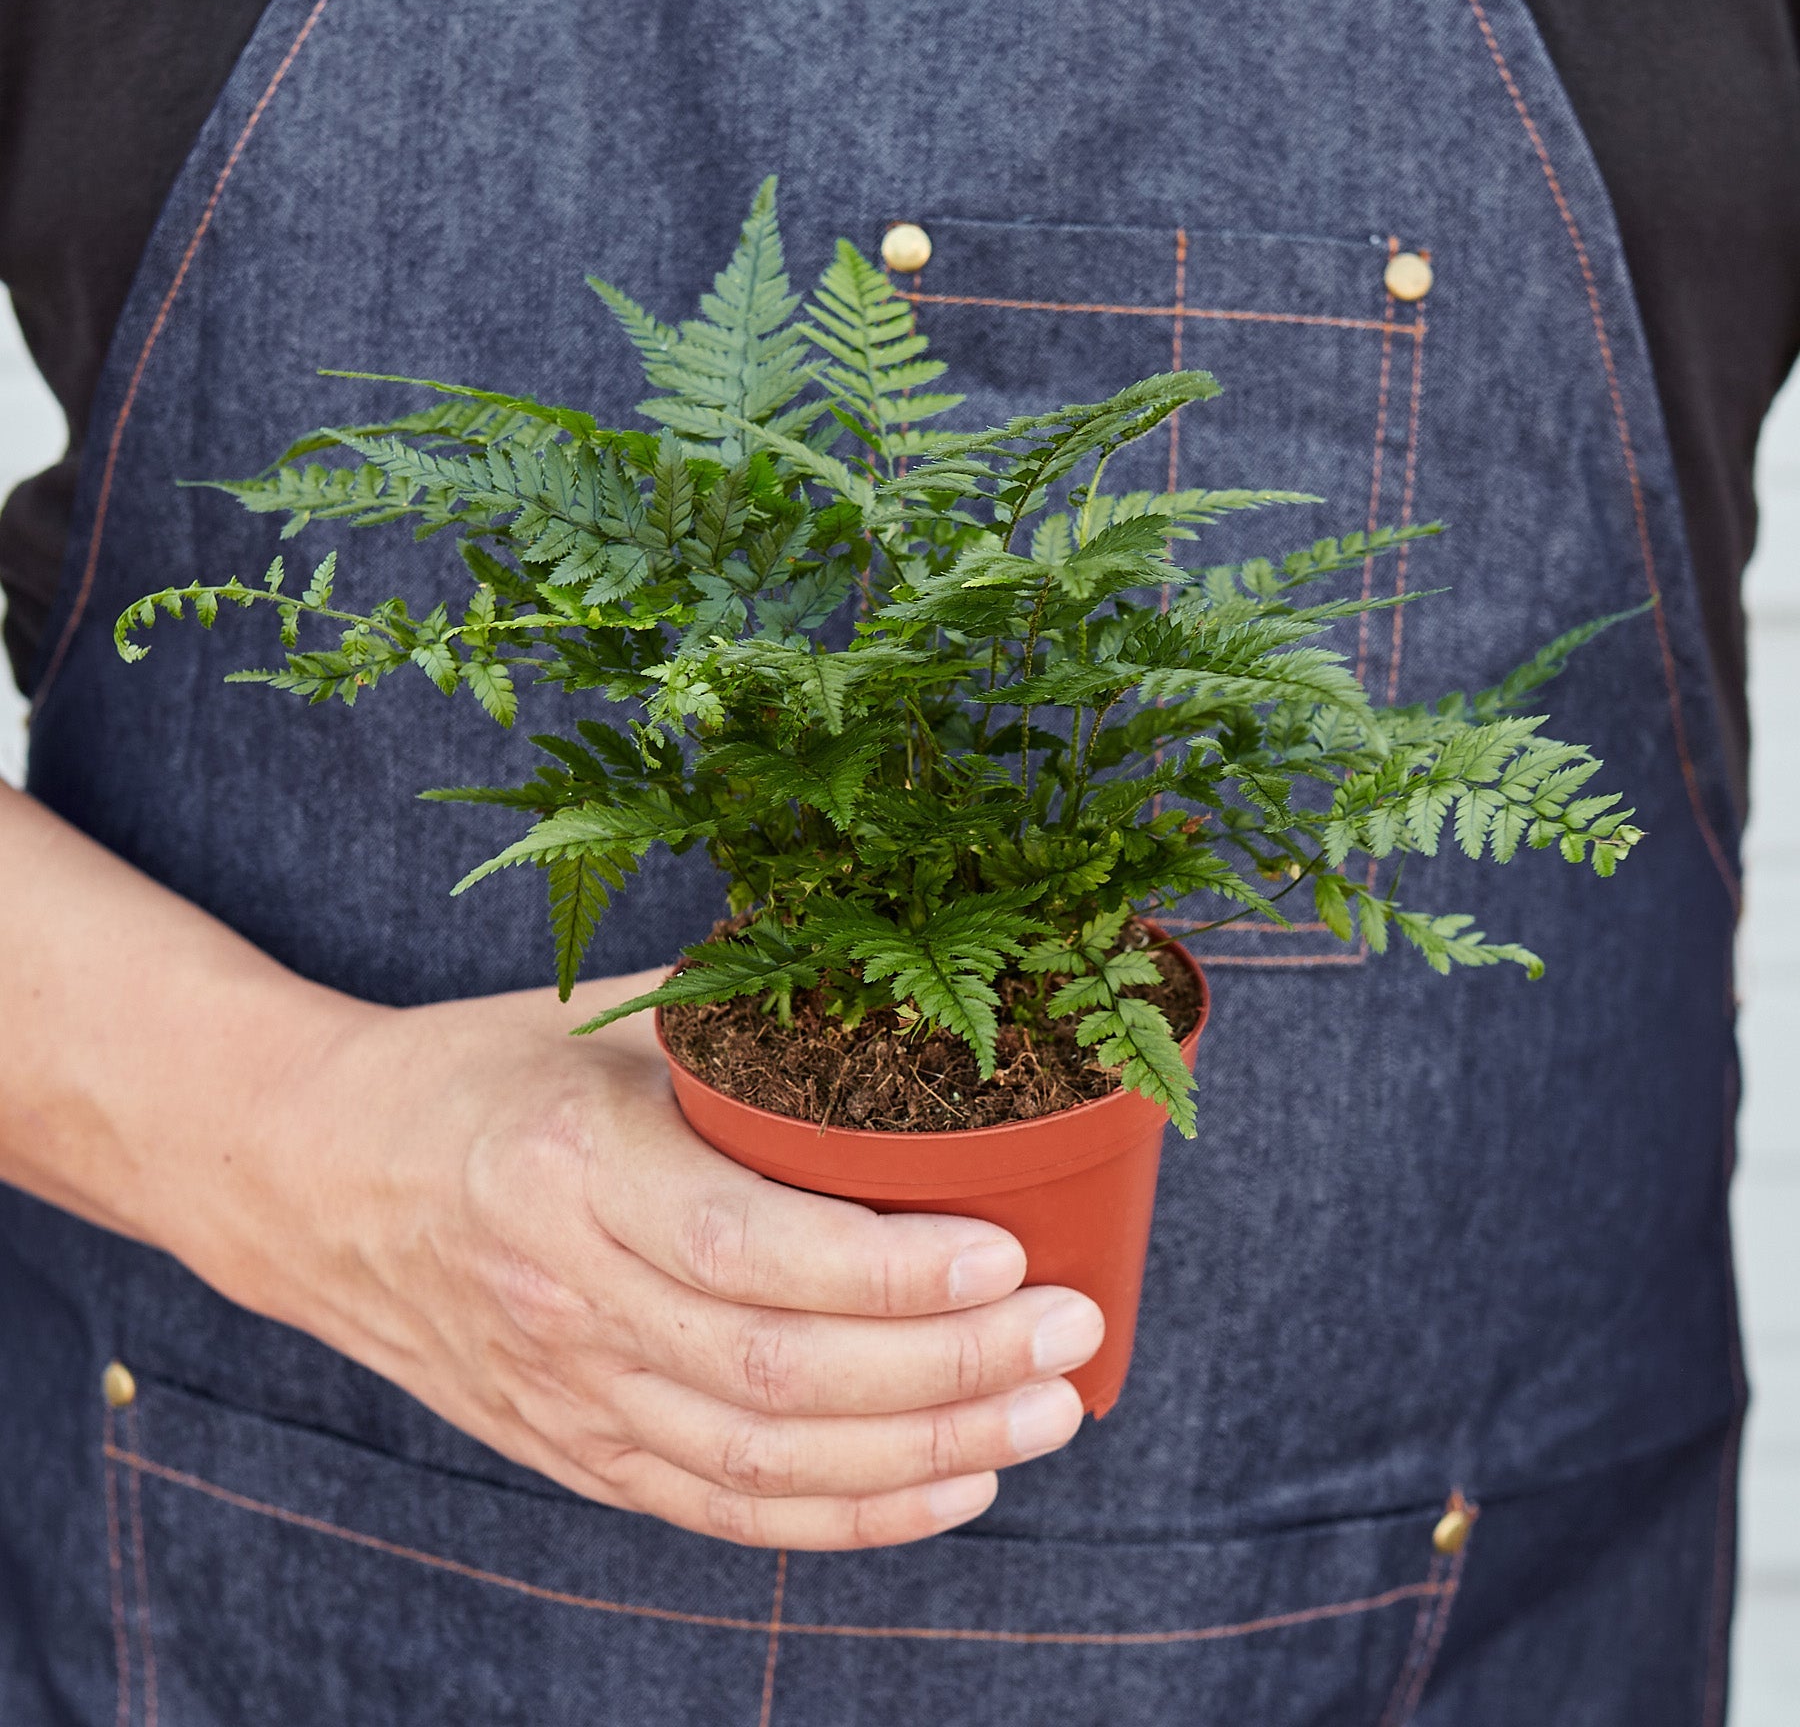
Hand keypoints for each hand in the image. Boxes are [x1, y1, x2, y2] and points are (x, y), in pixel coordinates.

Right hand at [0, 789, 1097, 1549]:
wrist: (307, 1176)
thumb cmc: (470, 1074)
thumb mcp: (591, 1019)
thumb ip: (736, 1021)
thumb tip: (901, 984)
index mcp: (570, 1167)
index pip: (745, 1250)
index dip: (885, 1269)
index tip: (1009, 1256)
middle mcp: (565, 1298)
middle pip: (779, 1372)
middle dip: (946, 1370)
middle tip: (1071, 1334)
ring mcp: (566, 1393)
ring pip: (766, 1461)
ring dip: (924, 1454)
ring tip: (1044, 1415)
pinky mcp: (574, 1450)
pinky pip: (723, 1511)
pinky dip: (848, 1516)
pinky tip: (950, 1487)